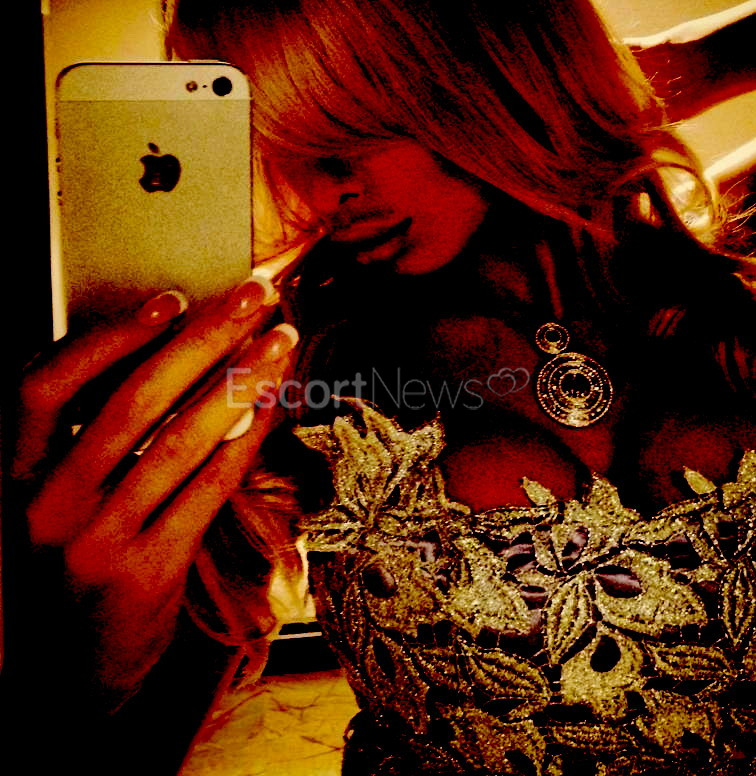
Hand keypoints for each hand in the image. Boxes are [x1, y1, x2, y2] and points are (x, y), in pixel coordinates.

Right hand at [12, 278, 297, 700]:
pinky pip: (206, 489)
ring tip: (280, 341)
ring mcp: (93, 539)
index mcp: (16, 470)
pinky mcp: (143, 569)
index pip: (45, 385)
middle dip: (203, 338)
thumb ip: (102, 430)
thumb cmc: (82, 551)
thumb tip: (184, 347)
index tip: (172, 300)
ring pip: (177, 441)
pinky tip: (272, 404)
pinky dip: (245, 441)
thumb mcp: (69, 491)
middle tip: (254, 297)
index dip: (109, 337)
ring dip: (238, 381)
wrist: (80, 656)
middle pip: (131, 400)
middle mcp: (44, 501)